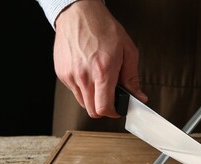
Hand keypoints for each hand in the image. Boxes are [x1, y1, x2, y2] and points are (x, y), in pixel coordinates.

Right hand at [53, 0, 147, 117]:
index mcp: (102, 71)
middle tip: (111, 97)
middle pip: (91, 110)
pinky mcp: (62, 73)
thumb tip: (139, 96)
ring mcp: (70, 75)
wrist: (79, 13)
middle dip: (103, 107)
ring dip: (93, 98)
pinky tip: (88, 74)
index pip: (103, 108)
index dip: (113, 112)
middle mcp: (83, 76)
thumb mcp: (128, 51)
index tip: (118, 109)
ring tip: (99, 82)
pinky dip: (83, 88)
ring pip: (82, 102)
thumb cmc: (103, 28)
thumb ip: (133, 78)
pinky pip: (74, 91)